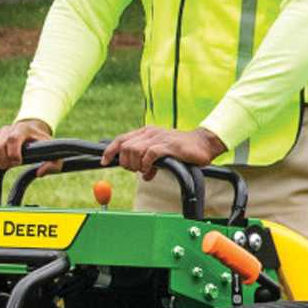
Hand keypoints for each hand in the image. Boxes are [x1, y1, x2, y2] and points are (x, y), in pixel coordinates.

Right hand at [0, 118, 52, 169]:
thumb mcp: (52, 151)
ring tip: (2, 163)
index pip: (12, 139)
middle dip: (2, 161)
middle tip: (9, 164)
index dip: (13, 154)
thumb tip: (40, 173)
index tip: (17, 162)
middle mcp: (7, 130)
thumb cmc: (41, 142)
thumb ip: (54, 164)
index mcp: (22, 130)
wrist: (30, 129)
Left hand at [100, 125, 225, 179]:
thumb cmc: (181, 150)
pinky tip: (151, 170)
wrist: (202, 144)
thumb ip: (149, 161)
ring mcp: (159, 138)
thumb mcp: (161, 154)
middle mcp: (150, 133)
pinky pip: (149, 155)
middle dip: (126, 162)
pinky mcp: (168, 146)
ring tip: (144, 170)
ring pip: (134, 150)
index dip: (110, 151)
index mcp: (146, 132)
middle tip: (135, 170)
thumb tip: (144, 175)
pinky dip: (146, 165)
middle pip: (125, 147)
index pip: (121, 139)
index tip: (104, 161)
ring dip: (135, 164)